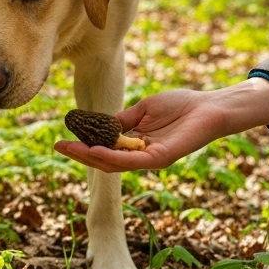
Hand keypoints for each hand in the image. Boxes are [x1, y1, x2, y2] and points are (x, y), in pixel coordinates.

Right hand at [54, 79, 268, 173]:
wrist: (209, 107)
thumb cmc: (181, 106)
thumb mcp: (143, 109)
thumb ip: (123, 119)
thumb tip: (100, 123)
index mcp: (136, 144)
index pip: (105, 149)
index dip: (83, 146)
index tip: (63, 139)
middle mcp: (141, 155)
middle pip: (105, 160)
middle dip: (80, 154)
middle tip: (59, 147)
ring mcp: (150, 158)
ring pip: (115, 163)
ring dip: (91, 156)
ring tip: (71, 149)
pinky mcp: (161, 158)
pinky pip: (132, 160)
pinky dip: (112, 155)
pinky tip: (96, 149)